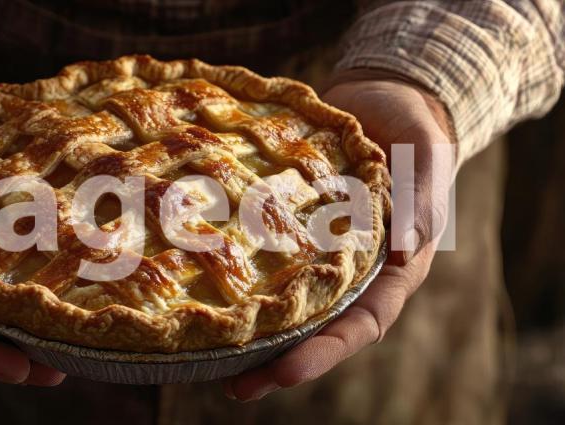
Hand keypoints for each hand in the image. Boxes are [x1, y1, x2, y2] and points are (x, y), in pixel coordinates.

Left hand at [224, 70, 454, 400]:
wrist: (381, 100)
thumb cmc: (415, 134)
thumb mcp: (427, 160)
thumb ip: (422, 201)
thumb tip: (404, 254)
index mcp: (389, 270)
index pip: (360, 324)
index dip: (324, 352)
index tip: (284, 374)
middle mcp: (347, 272)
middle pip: (313, 327)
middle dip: (276, 360)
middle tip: (234, 386)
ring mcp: (313, 252)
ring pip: (281, 300)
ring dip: (247, 330)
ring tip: (202, 355)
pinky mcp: (284, 226)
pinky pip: (260, 254)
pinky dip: (235, 272)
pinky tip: (193, 285)